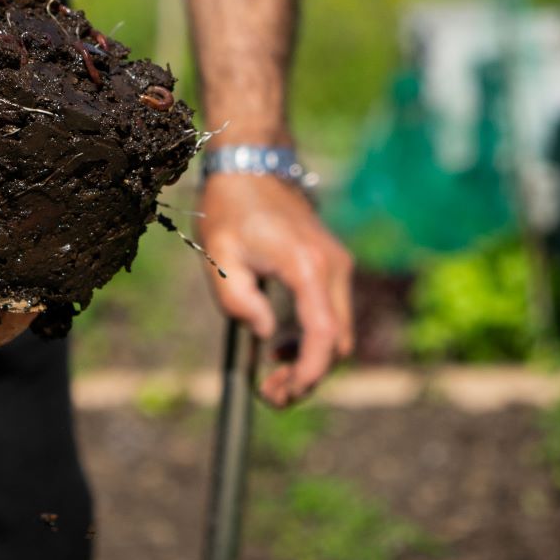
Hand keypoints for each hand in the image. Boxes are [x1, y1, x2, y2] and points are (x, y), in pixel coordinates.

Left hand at [197, 173, 354, 406]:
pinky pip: (333, 314)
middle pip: (340, 342)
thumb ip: (239, 301)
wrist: (251, 164)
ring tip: (273, 374)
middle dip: (310, 377)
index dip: (308, 375)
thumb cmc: (230, 209)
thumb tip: (267, 335)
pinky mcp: (334, 264)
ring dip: (312, 360)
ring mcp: (338, 264)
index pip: (324, 337)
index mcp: (307, 267)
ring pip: (340, 331)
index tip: (281, 395)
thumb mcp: (219, 256)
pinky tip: (282, 345)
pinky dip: (315, 338)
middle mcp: (333, 267)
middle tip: (271, 392)